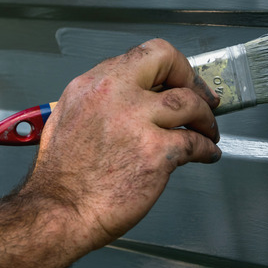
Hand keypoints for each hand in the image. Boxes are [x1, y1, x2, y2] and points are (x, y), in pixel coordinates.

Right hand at [22, 39, 221, 249]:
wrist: (60, 212)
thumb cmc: (62, 177)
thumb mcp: (68, 119)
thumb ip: (101, 102)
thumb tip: (135, 98)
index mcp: (92, 86)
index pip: (143, 55)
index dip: (170, 67)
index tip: (179, 80)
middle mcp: (113, 96)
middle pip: (169, 63)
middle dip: (193, 79)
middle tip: (204, 98)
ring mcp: (136, 123)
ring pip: (189, 103)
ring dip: (205, 118)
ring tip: (208, 131)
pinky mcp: (154, 153)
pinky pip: (194, 143)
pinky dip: (206, 149)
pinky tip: (206, 153)